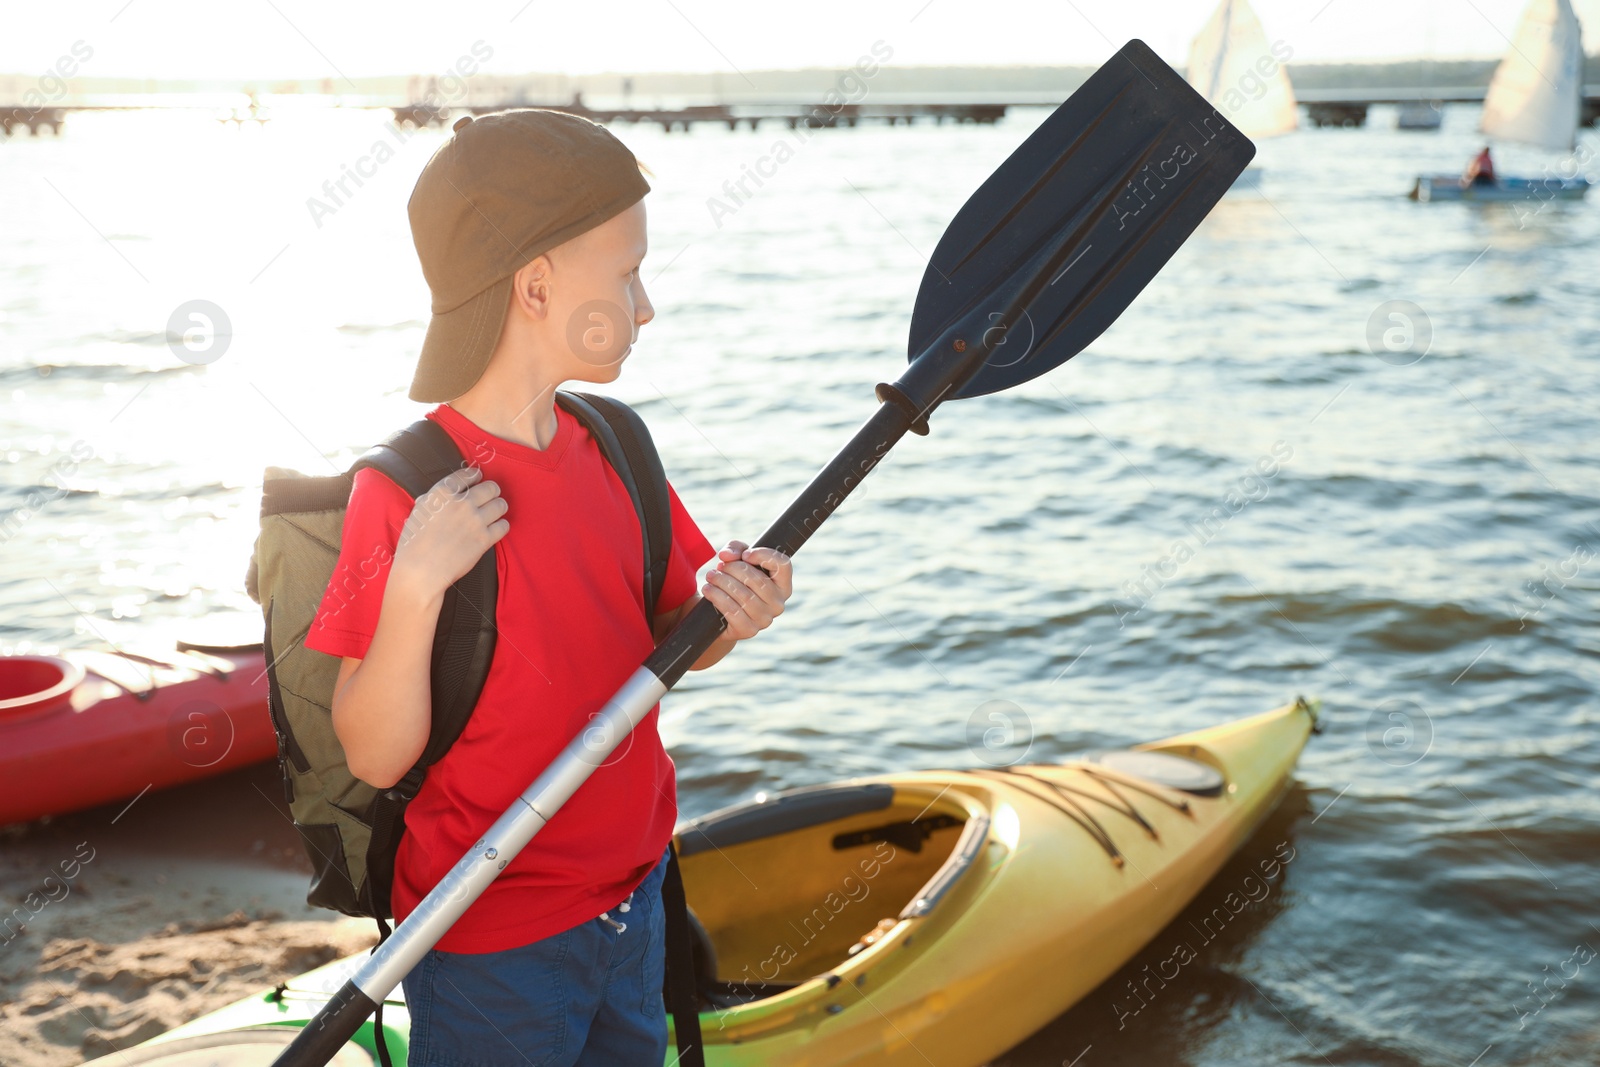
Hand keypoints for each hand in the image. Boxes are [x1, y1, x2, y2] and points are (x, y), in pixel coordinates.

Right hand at [392, 466, 508, 597]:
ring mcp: (475, 520)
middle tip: (489, 498)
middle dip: (491, 492)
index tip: (478, 478)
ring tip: (493, 513)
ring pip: (501, 504)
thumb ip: (433, 500)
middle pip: (491, 488)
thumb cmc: (414, 544)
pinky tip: (494, 529)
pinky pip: (504, 526)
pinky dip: (500, 526)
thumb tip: (442, 495)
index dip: (476, 476)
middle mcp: (462, 503)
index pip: (468, 474)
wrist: (420, 570)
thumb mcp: (418, 512)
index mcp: (442, 493)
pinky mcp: (485, 539)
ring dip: (498, 508)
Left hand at [701, 541, 792, 640]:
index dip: (764, 555)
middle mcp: (778, 604)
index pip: (783, 565)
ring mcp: (765, 620)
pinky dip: (717, 597)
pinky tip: (708, 590)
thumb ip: (735, 548)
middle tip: (719, 567)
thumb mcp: (737, 558)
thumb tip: (727, 555)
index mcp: (782, 585)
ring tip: (711, 576)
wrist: (720, 613)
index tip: (745, 555)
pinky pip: (732, 611)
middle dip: (733, 569)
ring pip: (743, 595)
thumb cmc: (734, 580)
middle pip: (757, 579)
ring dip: (722, 582)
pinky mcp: (748, 630)